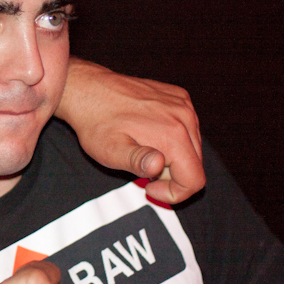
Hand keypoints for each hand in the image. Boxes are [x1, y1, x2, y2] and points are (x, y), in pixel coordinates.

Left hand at [55, 58, 204, 203]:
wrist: (89, 90)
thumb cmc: (96, 123)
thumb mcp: (110, 150)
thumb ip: (137, 161)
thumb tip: (158, 166)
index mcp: (173, 134)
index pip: (195, 180)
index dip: (173, 193)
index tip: (150, 187)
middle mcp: (184, 117)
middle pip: (195, 165)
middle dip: (171, 175)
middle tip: (141, 167)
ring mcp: (182, 104)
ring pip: (192, 146)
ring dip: (172, 156)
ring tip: (142, 149)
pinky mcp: (178, 96)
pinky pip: (187, 126)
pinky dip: (172, 136)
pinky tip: (147, 132)